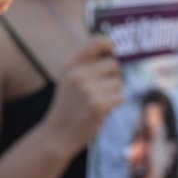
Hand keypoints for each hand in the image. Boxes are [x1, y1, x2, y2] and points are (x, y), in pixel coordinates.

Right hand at [43, 37, 122, 151]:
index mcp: (70, 66)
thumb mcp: (69, 81)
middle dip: (114, 76)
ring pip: (118, 82)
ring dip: (114, 93)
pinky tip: (102, 110)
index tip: (113, 50)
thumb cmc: (68, 106)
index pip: (97, 42)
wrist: (57, 135)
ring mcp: (88, 90)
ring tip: (98, 102)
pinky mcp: (99, 105)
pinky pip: (120, 96)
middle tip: (104, 88)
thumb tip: (114, 53)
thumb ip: (87, 66)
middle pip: (113, 64)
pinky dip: (115, 104)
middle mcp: (78, 75)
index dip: (110, 44)